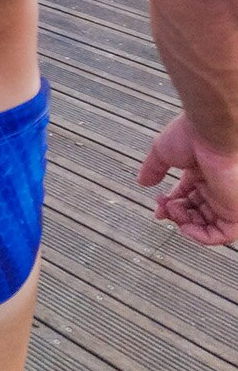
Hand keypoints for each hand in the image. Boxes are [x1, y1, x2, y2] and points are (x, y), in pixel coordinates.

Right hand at [138, 114, 237, 244]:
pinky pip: (222, 234)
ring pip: (206, 225)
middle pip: (194, 212)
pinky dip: (202, 236)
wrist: (211, 133)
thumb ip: (153, 168)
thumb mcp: (162, 151)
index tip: (158, 206)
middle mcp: (214, 187)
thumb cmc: (192, 135)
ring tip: (172, 212)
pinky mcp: (234, 211)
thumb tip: (142, 181)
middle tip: (163, 209)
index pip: (186, 197)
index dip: (171, 205)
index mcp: (201, 172)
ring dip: (185, 224)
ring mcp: (224, 199)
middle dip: (175, 215)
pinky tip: (184, 228)